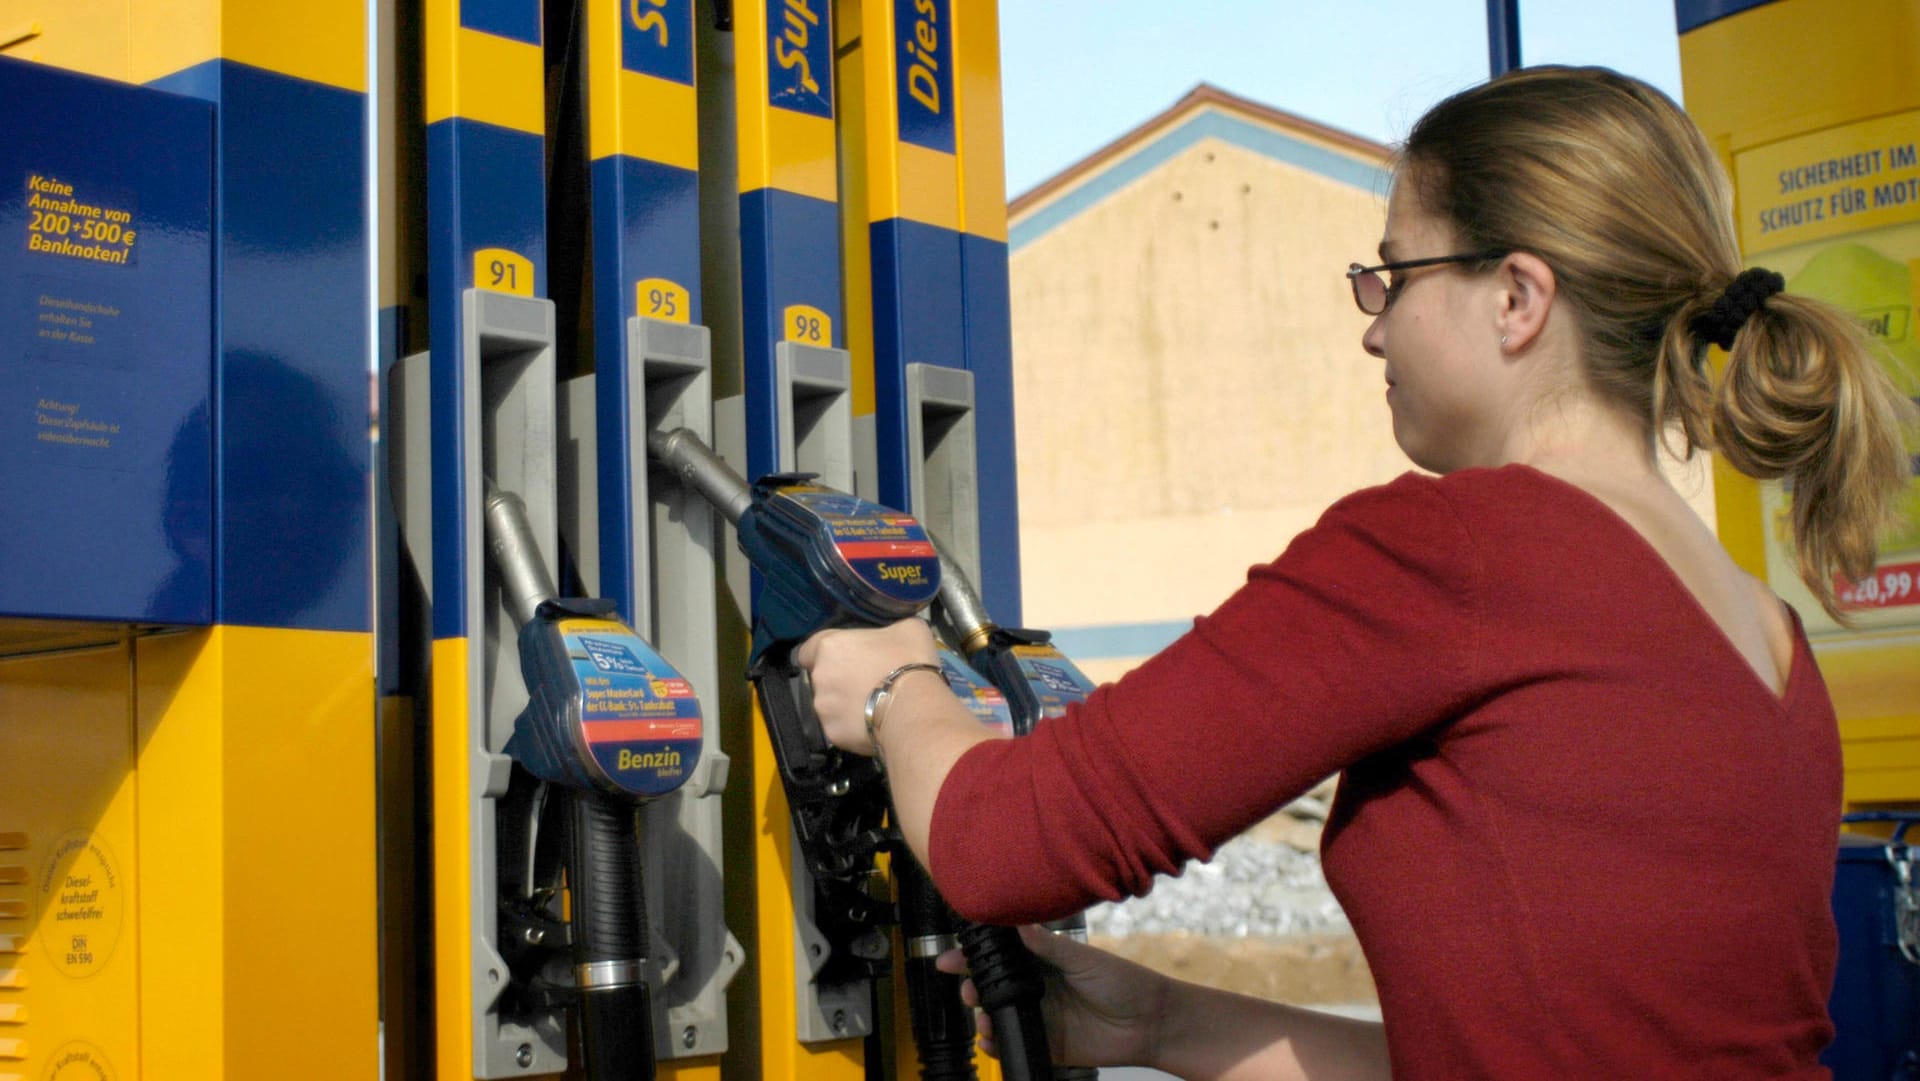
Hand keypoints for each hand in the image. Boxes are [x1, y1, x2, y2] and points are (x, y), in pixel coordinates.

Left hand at [794, 618, 940, 754]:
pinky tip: (873, 723)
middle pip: (821, 678)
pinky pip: (841, 727)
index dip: (823, 655)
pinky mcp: (833, 733)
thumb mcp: (909, 629)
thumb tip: (894, 636)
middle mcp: (819, 677)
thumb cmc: (908, 661)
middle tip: (866, 682)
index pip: (808, 650)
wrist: (914, 707)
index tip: (843, 660)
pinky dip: (853, 726)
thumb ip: (890, 630)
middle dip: (839, 680)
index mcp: (830, 646)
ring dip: (844, 704)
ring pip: (829, 705)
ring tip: (872, 706)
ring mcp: (824, 708)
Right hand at [938, 925, 1167, 1069]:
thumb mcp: (1084, 958)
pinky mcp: (1046, 1043)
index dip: (974, 956)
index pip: (1002, 956)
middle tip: (967, 988)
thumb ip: (1050, 945)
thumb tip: (1019, 924)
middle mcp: (1037, 988)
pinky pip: (1013, 1043)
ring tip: (983, 1014)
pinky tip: (991, 1039)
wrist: (1149, 1022)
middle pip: (993, 987)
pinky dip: (996, 1044)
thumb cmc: (1122, 982)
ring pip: (998, 1015)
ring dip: (982, 1015)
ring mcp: (1040, 1016)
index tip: (950, 957)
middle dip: (971, 986)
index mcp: (1044, 961)